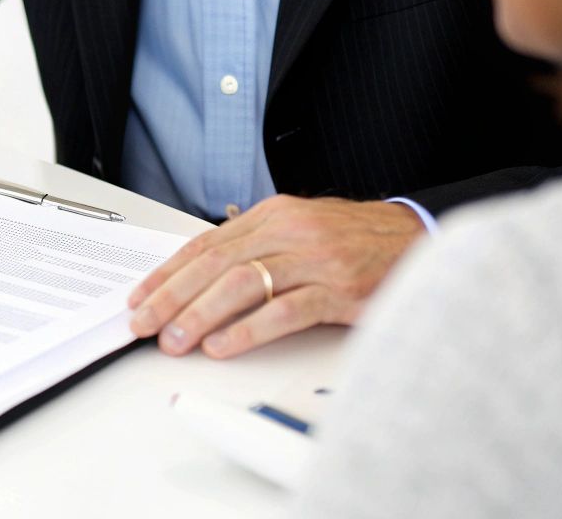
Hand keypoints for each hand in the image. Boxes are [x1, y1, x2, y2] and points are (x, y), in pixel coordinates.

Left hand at [126, 195, 426, 358]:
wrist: (421, 239)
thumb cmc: (356, 241)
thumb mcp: (300, 229)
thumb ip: (255, 246)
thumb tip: (199, 275)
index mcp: (273, 215)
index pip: (205, 244)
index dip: (167, 272)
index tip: (140, 297)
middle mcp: (289, 231)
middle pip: (215, 264)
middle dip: (172, 297)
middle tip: (144, 324)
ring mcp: (315, 259)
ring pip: (242, 284)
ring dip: (201, 315)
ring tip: (175, 340)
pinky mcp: (340, 289)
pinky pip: (285, 310)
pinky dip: (249, 330)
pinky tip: (224, 346)